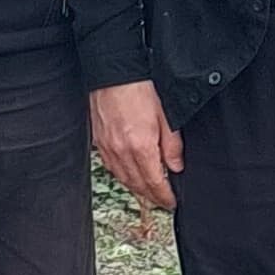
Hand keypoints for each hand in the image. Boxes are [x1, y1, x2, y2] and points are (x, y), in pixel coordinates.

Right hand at [90, 80, 181, 209]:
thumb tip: (176, 166)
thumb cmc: (139, 88)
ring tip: (147, 192)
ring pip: (123, 179)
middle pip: (137, 185)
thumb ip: (172, 145)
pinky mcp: (99, 142)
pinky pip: (111, 167)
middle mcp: (121, 152)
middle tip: (162, 201)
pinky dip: (122, 176)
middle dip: (151, 197)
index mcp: (141, 147)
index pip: (154, 182)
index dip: (164, 196)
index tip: (171, 202)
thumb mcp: (166, 116)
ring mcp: (108, 148)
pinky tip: (129, 175)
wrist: (114, 73)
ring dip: (136, 189)